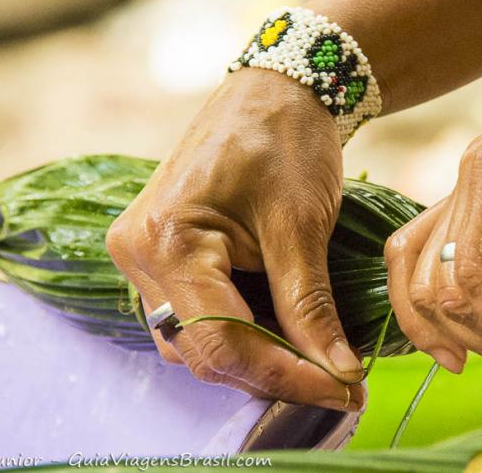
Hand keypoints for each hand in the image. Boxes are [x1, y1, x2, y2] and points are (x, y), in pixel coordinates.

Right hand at [106, 70, 364, 410]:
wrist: (274, 89)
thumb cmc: (286, 140)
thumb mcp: (301, 227)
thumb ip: (310, 307)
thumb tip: (338, 374)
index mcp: (167, 240)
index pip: (222, 340)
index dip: (285, 375)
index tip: (343, 392)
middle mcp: (139, 253)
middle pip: (202, 348)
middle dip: (272, 372)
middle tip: (338, 383)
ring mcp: (144, 255)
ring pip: (196, 340)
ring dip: (256, 356)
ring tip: (317, 357)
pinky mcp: (162, 254)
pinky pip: (195, 314)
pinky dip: (241, 330)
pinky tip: (285, 330)